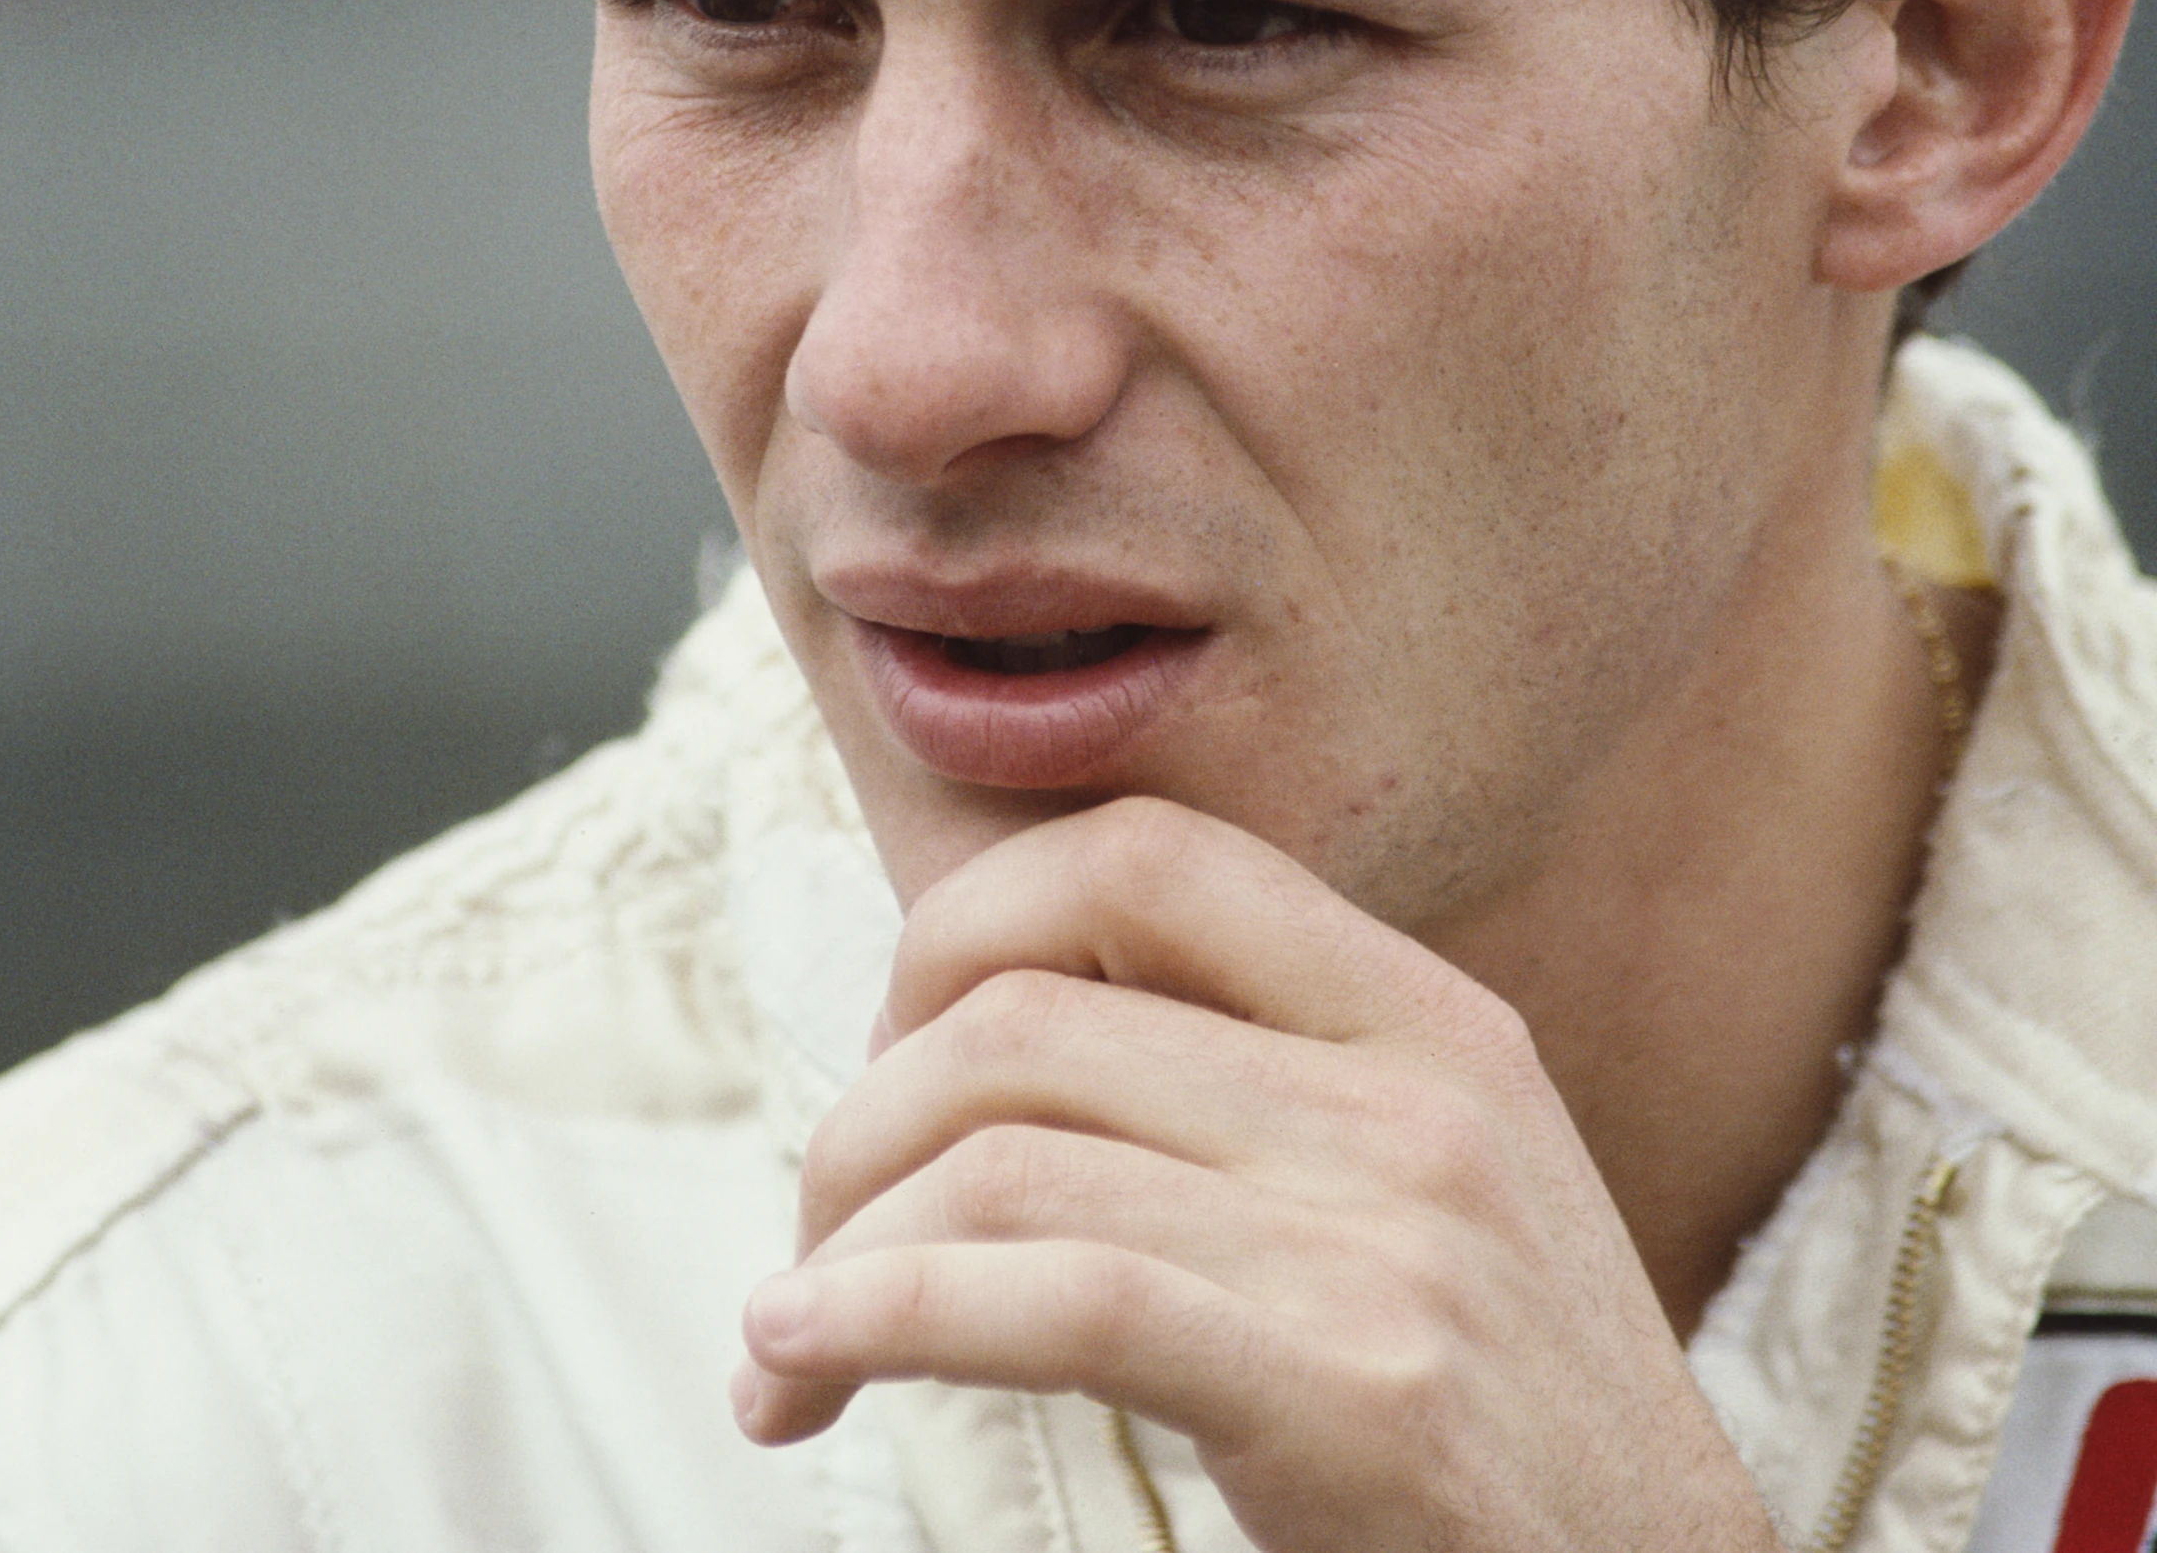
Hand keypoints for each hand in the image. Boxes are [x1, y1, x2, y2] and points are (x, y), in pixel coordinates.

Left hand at [730, 797, 1780, 1552]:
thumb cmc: (1502, 1439)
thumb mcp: (1424, 1203)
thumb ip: (1252, 1096)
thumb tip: (970, 1037)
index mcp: (1432, 1023)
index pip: (1140, 852)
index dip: (961, 926)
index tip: (891, 1056)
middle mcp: (1418, 1106)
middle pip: (1019, 1017)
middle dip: (855, 1131)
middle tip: (817, 1248)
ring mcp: (1394, 1248)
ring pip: (1001, 1158)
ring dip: (835, 1255)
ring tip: (790, 1349)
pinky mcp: (1362, 1397)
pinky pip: (1053, 1299)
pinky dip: (879, 1318)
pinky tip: (802, 1362)